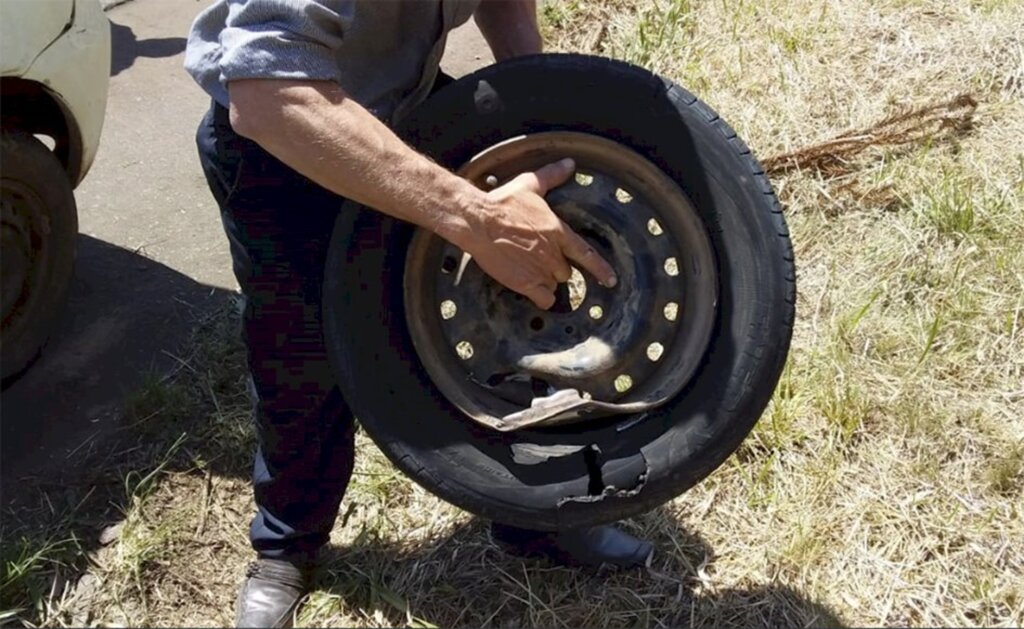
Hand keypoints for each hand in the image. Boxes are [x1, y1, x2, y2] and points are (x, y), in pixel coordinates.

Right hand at [457, 158, 617, 308]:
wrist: (479, 221)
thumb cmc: (502, 203)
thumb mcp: (529, 185)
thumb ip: (551, 176)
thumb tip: (569, 164)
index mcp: (558, 232)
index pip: (586, 253)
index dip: (600, 268)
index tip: (610, 280)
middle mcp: (553, 254)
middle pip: (566, 272)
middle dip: (555, 267)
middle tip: (538, 259)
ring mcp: (540, 270)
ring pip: (554, 285)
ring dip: (545, 281)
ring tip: (528, 270)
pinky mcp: (525, 284)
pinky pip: (544, 299)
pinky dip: (541, 298)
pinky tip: (531, 289)